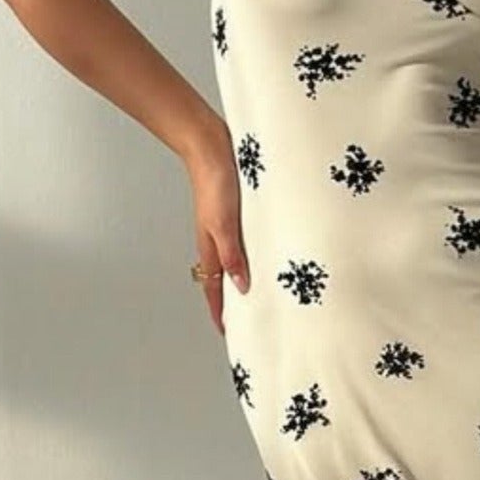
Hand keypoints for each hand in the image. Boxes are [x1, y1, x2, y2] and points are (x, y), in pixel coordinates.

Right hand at [185, 141, 249, 335]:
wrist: (212, 147)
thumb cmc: (215, 183)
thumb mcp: (225, 225)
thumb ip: (233, 256)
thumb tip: (242, 287)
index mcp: (210, 248)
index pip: (214, 289)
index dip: (221, 312)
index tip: (228, 332)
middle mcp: (217, 241)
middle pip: (224, 279)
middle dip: (234, 300)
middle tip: (250, 318)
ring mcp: (226, 227)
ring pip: (235, 260)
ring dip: (246, 277)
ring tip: (263, 292)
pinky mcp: (237, 213)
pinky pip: (245, 241)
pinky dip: (254, 254)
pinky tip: (269, 252)